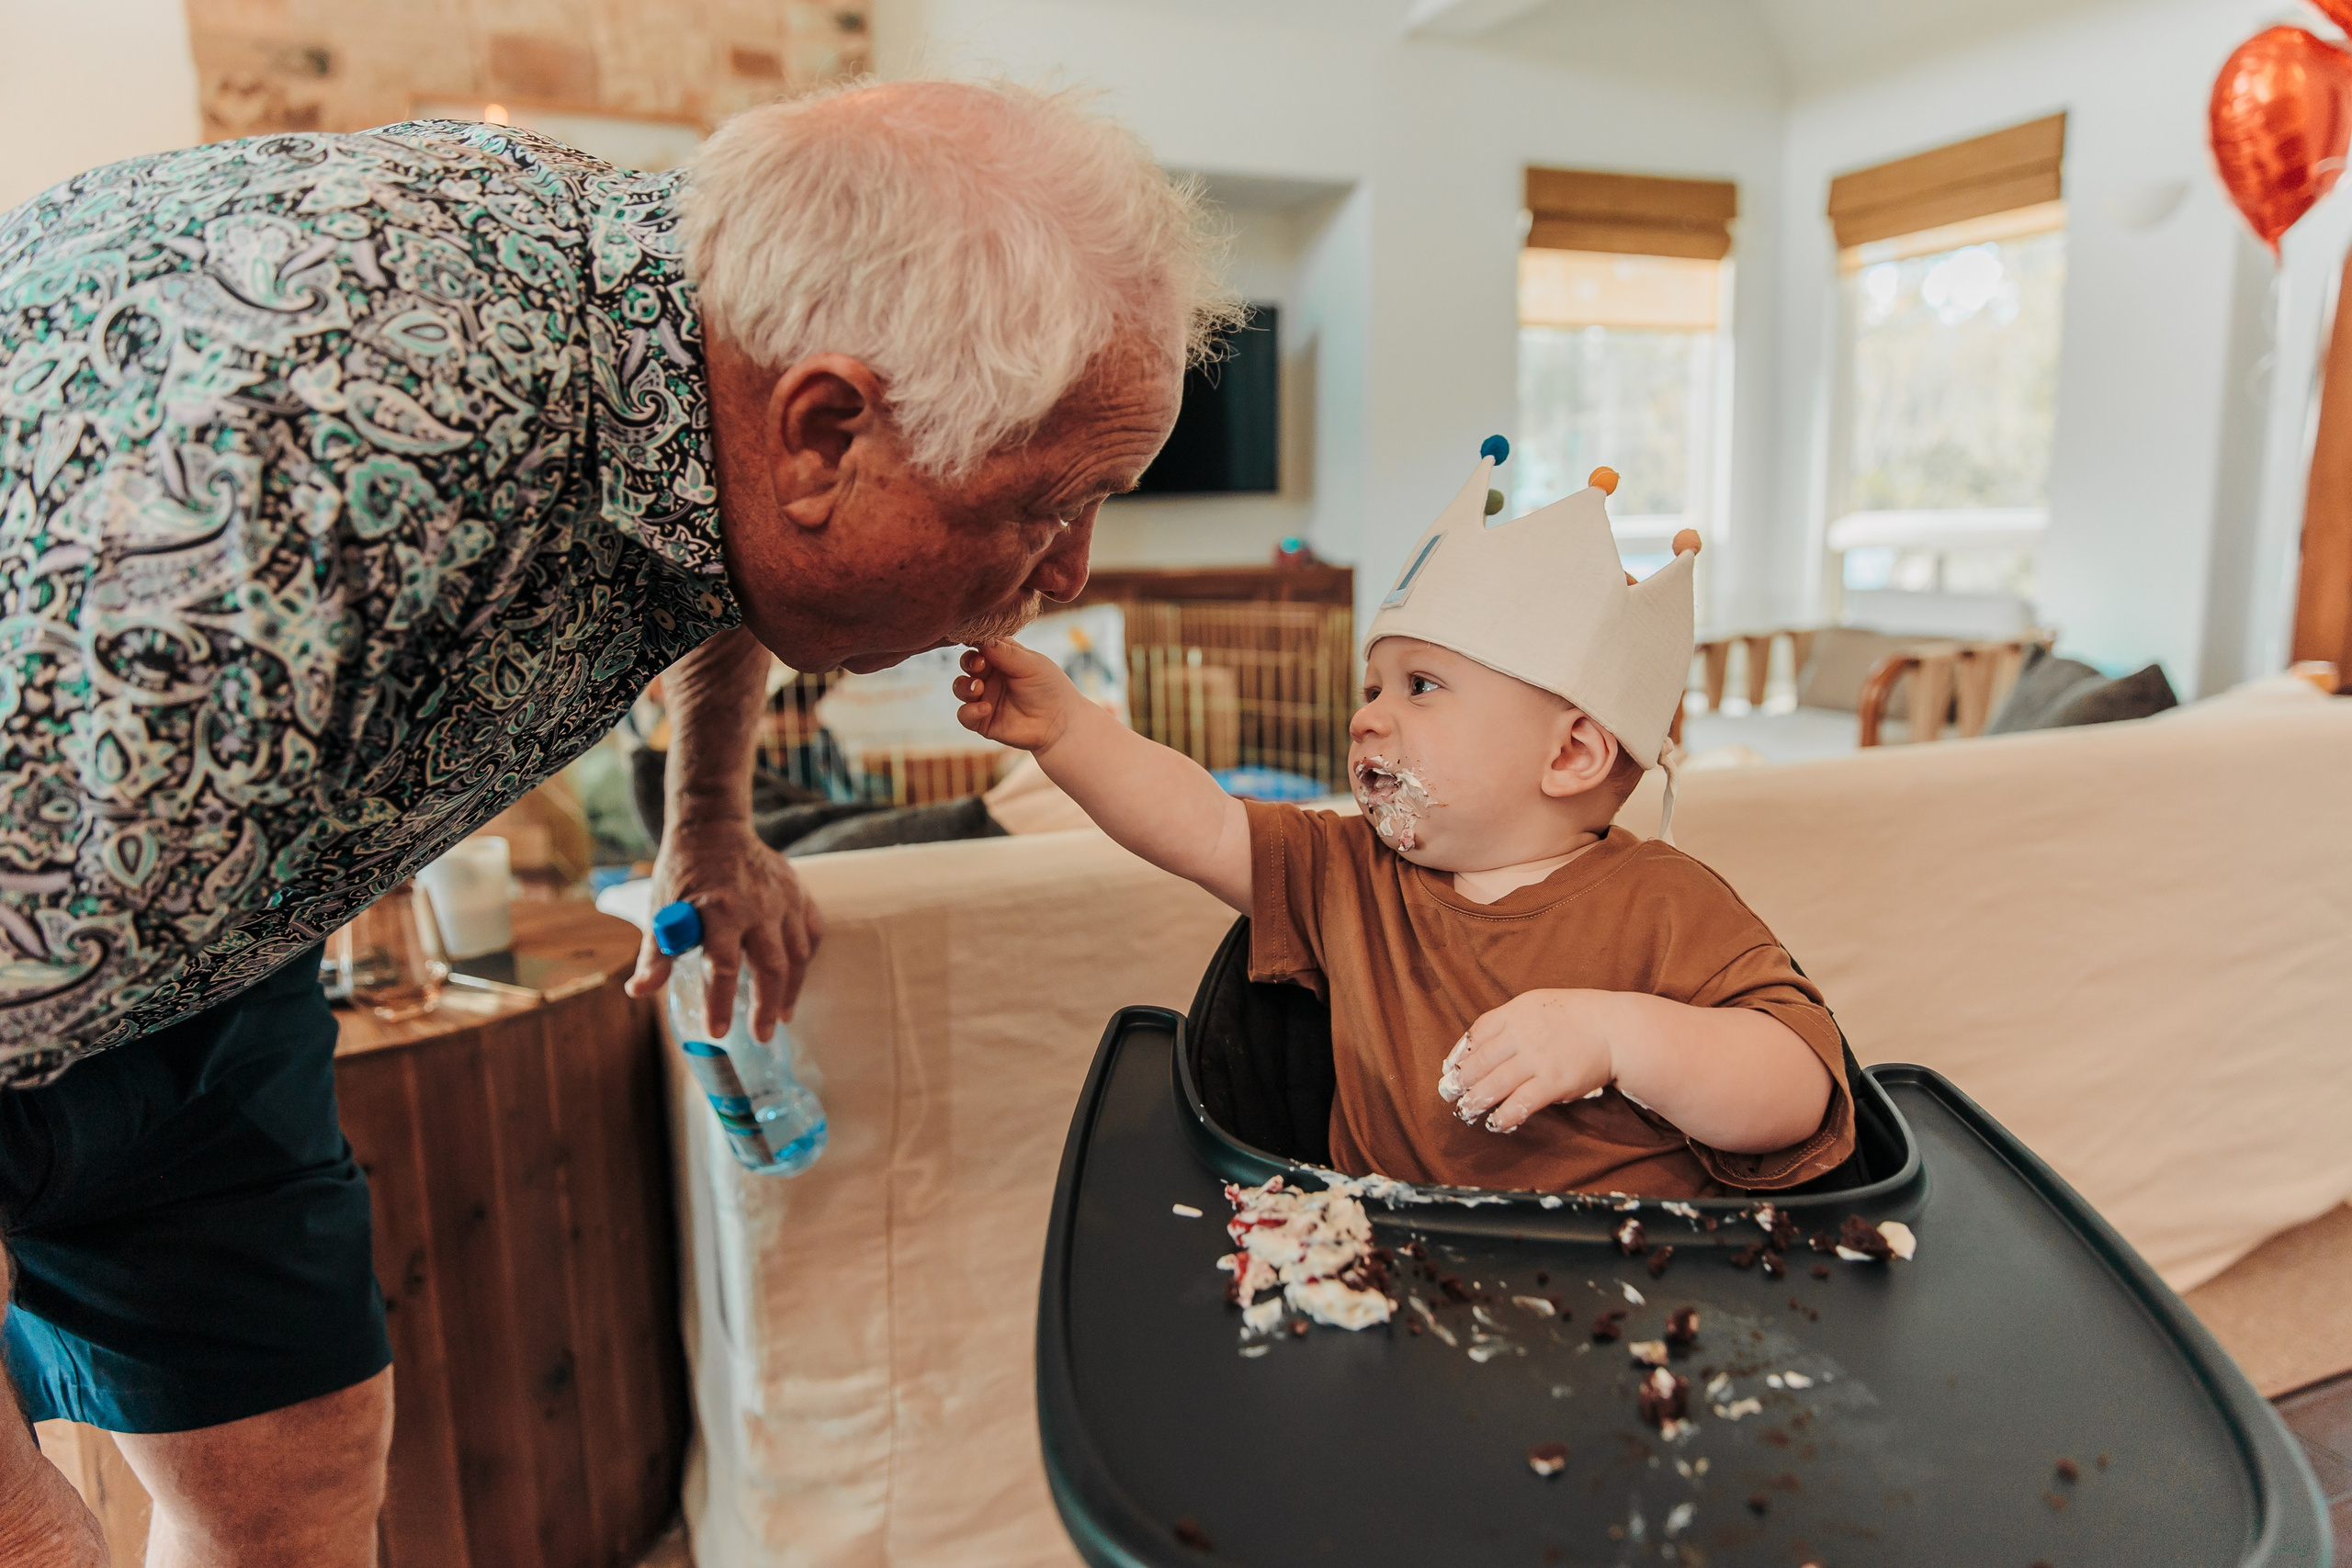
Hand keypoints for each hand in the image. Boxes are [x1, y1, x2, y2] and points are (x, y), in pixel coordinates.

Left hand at [625, 817, 823, 1039]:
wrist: (714, 828)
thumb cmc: (684, 873)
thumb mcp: (661, 909)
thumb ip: (655, 953)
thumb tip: (638, 991)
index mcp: (718, 910)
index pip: (723, 966)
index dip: (720, 1002)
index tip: (718, 1032)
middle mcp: (757, 906)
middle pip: (770, 967)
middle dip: (766, 1007)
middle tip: (762, 1036)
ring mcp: (783, 899)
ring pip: (797, 955)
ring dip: (790, 990)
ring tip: (782, 1016)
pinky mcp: (799, 893)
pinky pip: (811, 933)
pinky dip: (805, 959)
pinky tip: (796, 976)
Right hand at [953, 640, 1080, 752]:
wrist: (1060, 724)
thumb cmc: (1050, 688)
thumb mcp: (1030, 664)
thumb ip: (1004, 651)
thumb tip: (979, 636)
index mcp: (1003, 657)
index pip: (981, 644)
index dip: (974, 641)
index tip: (970, 639)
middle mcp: (992, 676)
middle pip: (967, 663)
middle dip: (969, 662)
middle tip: (979, 666)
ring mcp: (986, 698)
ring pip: (960, 688)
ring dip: (964, 686)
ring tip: (978, 688)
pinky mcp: (983, 721)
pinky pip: (965, 715)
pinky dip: (969, 711)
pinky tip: (985, 708)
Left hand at [1440, 989, 1621, 1133]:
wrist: (1616, 1029)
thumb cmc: (1576, 1018)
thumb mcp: (1538, 1006)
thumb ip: (1510, 1022)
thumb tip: (1477, 1047)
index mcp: (1517, 1011)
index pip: (1478, 1032)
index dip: (1461, 1053)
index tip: (1451, 1067)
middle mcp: (1523, 1034)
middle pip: (1480, 1061)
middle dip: (1461, 1081)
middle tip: (1450, 1094)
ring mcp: (1538, 1059)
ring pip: (1494, 1084)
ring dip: (1475, 1101)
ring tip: (1466, 1111)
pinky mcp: (1553, 1082)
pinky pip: (1520, 1103)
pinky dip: (1504, 1116)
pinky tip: (1496, 1123)